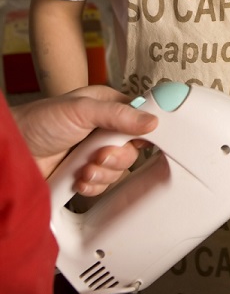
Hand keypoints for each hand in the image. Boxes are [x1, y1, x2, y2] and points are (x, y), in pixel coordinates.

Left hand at [11, 85, 157, 191]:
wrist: (13, 151)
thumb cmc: (39, 121)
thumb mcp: (81, 109)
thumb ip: (117, 114)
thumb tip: (150, 121)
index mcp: (108, 107)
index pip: (141, 116)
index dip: (147, 128)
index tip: (148, 138)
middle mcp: (105, 130)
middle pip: (132, 149)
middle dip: (116, 157)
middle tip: (99, 155)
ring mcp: (95, 153)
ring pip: (119, 170)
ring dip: (102, 173)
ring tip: (84, 168)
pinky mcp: (86, 174)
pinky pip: (104, 186)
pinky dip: (92, 186)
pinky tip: (78, 179)